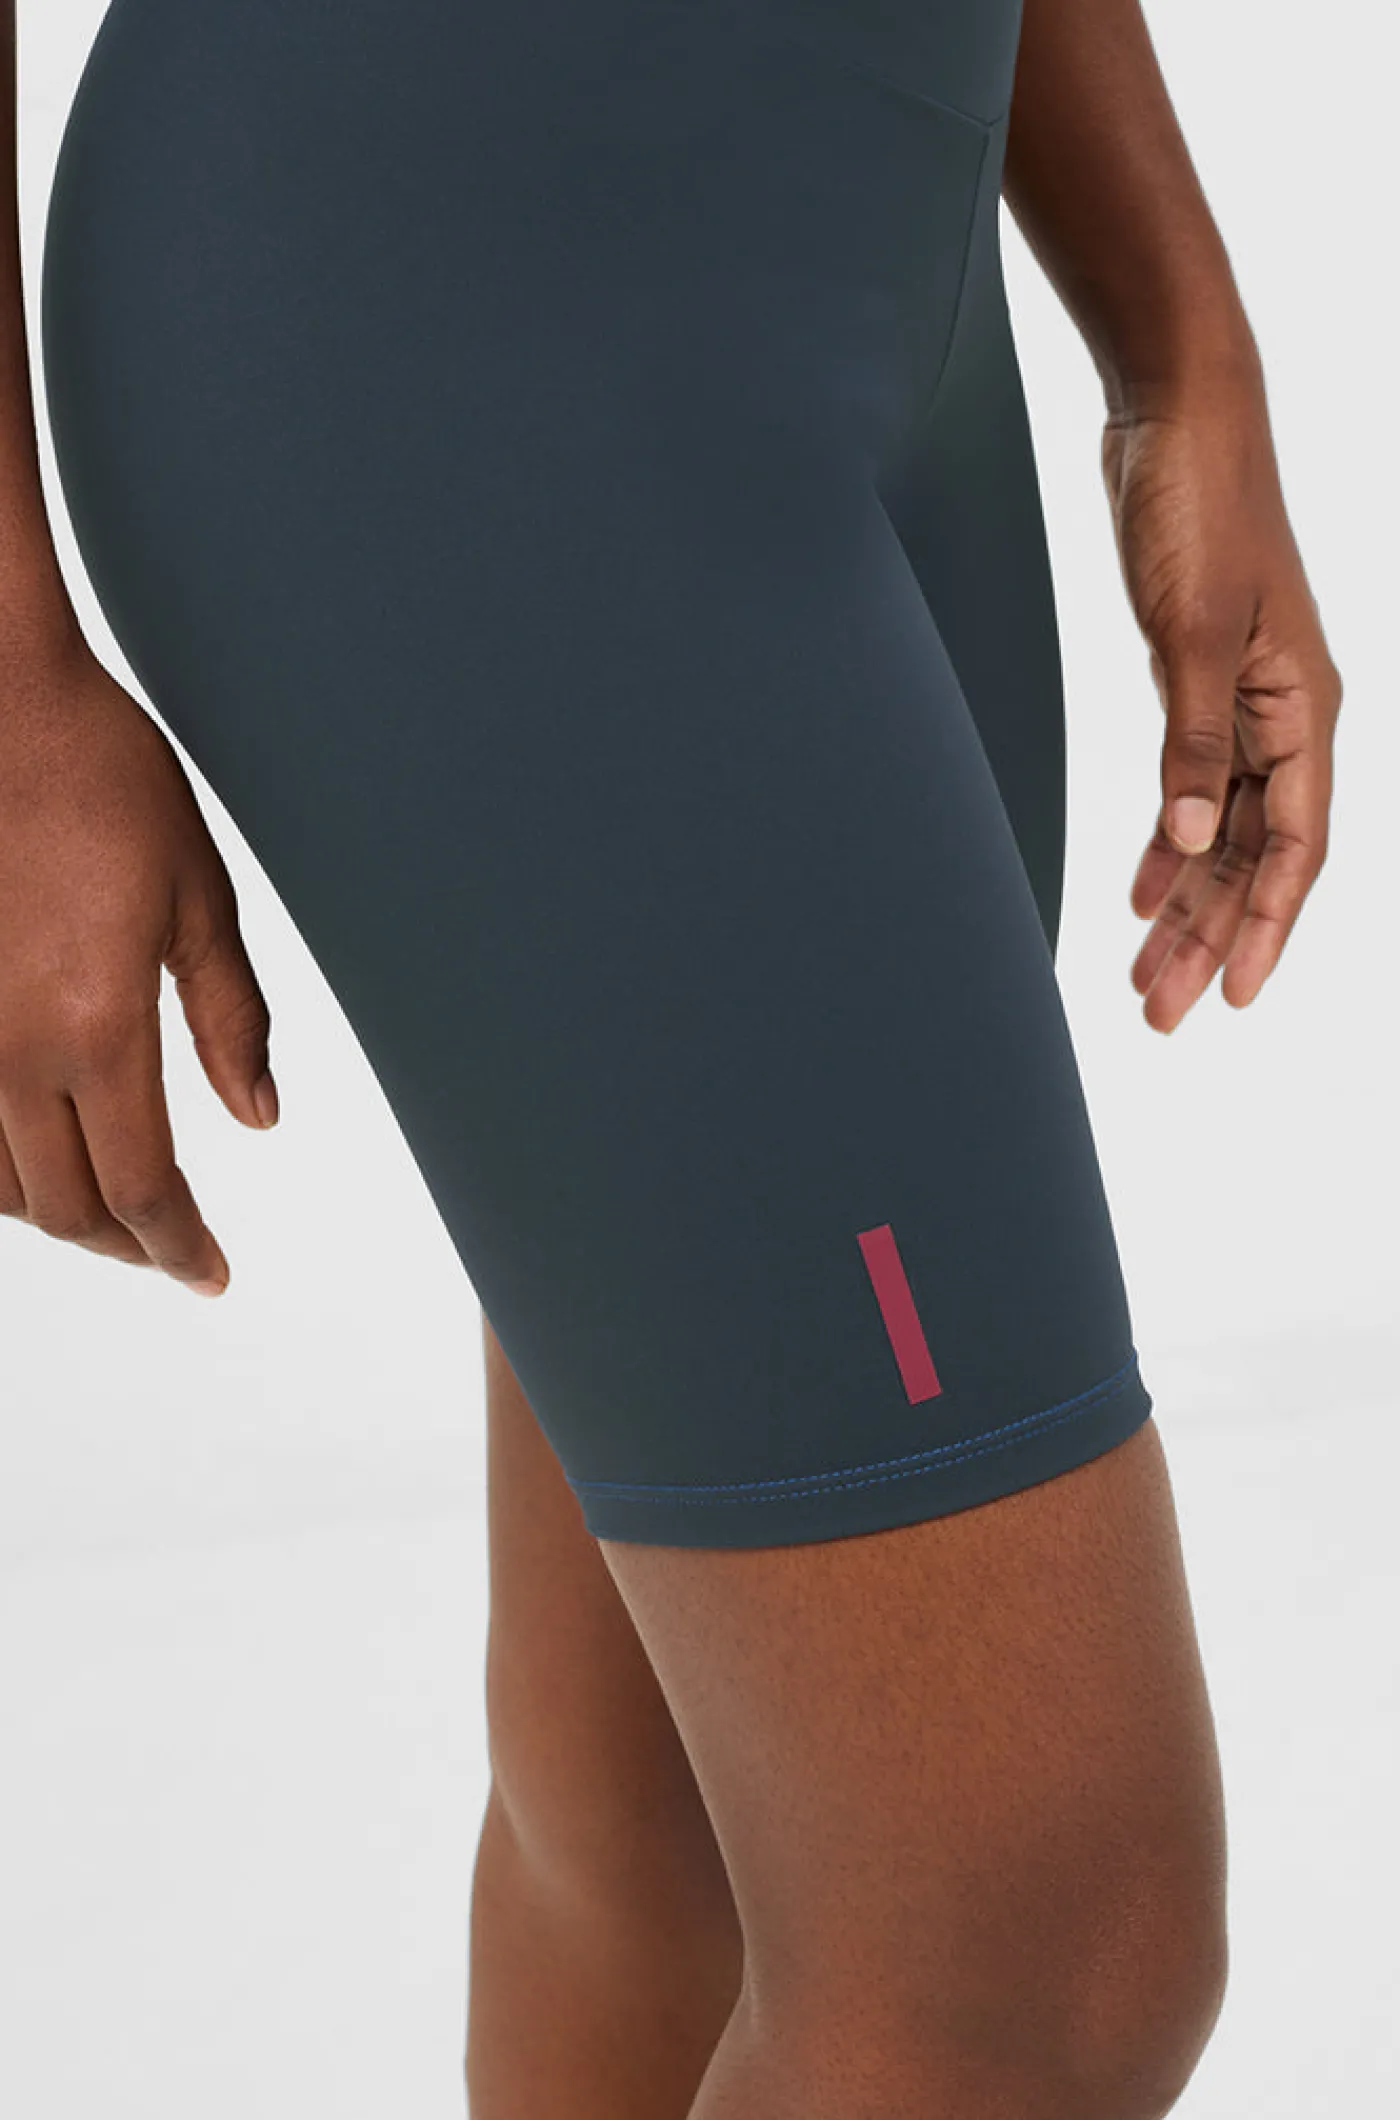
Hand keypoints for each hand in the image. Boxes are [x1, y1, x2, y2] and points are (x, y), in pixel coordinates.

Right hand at [0, 638, 275, 1290]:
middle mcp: (8, 1050)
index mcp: (97, 1026)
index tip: (211, 1274)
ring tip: (118, 1216)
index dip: (181, 1249)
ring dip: (62, 1216)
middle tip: (175, 1251)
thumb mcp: (200, 898)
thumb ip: (232, 1021)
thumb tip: (262, 1116)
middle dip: (130, 1245)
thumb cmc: (103, 781)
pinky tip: (35, 1160)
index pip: (143, 1192)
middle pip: (69, 1208)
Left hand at [1101, 386, 1341, 1031]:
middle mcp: (1284, 714)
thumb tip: (1195, 847)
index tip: (1231, 998)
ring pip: (1220, 829)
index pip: (1296, 850)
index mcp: (1305, 708)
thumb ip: (1189, 745)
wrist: (1175, 416)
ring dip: (1185, 902)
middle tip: (1162, 1013)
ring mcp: (1243, 700)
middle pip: (1255, 855)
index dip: (1266, 931)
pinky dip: (1167, 839)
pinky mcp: (1198, 680)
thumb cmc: (1199, 508)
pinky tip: (1141, 890)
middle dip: (1210, 937)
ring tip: (1143, 973)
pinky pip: (1192, 785)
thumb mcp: (1190, 635)